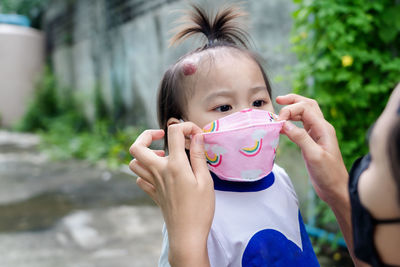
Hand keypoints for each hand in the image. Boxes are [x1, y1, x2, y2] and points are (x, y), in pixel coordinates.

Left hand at [129, 122, 213, 266]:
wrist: (187, 235)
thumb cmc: (200, 209)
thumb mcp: (205, 180)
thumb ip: (199, 156)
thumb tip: (197, 136)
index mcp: (175, 166)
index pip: (174, 133)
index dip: (185, 127)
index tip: (196, 134)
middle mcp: (159, 172)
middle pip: (137, 147)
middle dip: (147, 135)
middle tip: (161, 136)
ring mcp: (153, 184)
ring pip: (134, 163)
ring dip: (144, 154)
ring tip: (161, 155)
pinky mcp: (153, 194)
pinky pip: (139, 179)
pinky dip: (145, 173)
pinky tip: (159, 174)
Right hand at [276, 94, 347, 204]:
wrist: (336, 189)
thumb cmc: (328, 174)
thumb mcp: (314, 156)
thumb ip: (300, 138)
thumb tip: (284, 124)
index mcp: (323, 128)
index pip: (305, 108)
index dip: (290, 110)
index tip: (278, 121)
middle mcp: (321, 128)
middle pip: (307, 105)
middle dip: (293, 100)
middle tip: (278, 100)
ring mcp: (317, 135)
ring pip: (305, 114)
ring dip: (292, 109)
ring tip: (279, 111)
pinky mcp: (312, 142)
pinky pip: (302, 126)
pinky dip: (292, 122)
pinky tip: (283, 127)